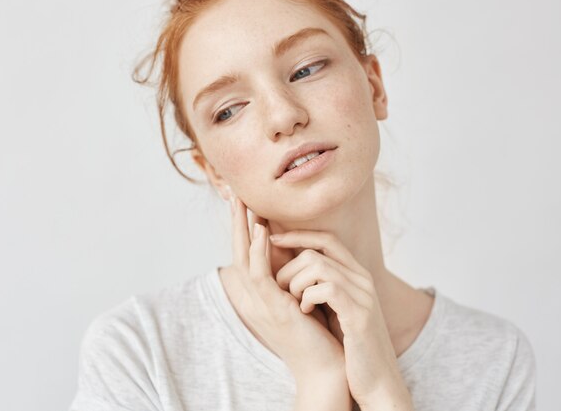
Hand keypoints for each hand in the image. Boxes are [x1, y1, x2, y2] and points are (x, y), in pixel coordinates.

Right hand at [227, 192, 345, 378]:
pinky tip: (259, 230)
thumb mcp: (299, 296)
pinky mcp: (272, 309)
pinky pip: (258, 274)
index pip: (245, 255)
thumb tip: (296, 248)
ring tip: (242, 202)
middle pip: (237, 252)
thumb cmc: (317, 332)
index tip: (244, 202)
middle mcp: (254, 298)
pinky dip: (257, 250)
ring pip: (242, 259)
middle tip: (234, 193)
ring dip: (241, 229)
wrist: (326, 367)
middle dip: (236, 222)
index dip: (242, 228)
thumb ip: (292, 274)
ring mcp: (260, 305)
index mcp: (259, 295)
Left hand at [270, 230, 412, 408]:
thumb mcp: (333, 308)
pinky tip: (305, 312)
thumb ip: (320, 285)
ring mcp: (363, 295)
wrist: (375, 380)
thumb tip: (289, 266)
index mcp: (355, 275)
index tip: (273, 239)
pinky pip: (327, 289)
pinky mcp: (360, 315)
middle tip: (280, 289)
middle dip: (288, 268)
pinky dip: (308, 298)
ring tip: (292, 303)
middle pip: (316, 250)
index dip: (298, 235)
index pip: (326, 239)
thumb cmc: (349, 345)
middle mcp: (362, 279)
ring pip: (318, 266)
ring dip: (295, 284)